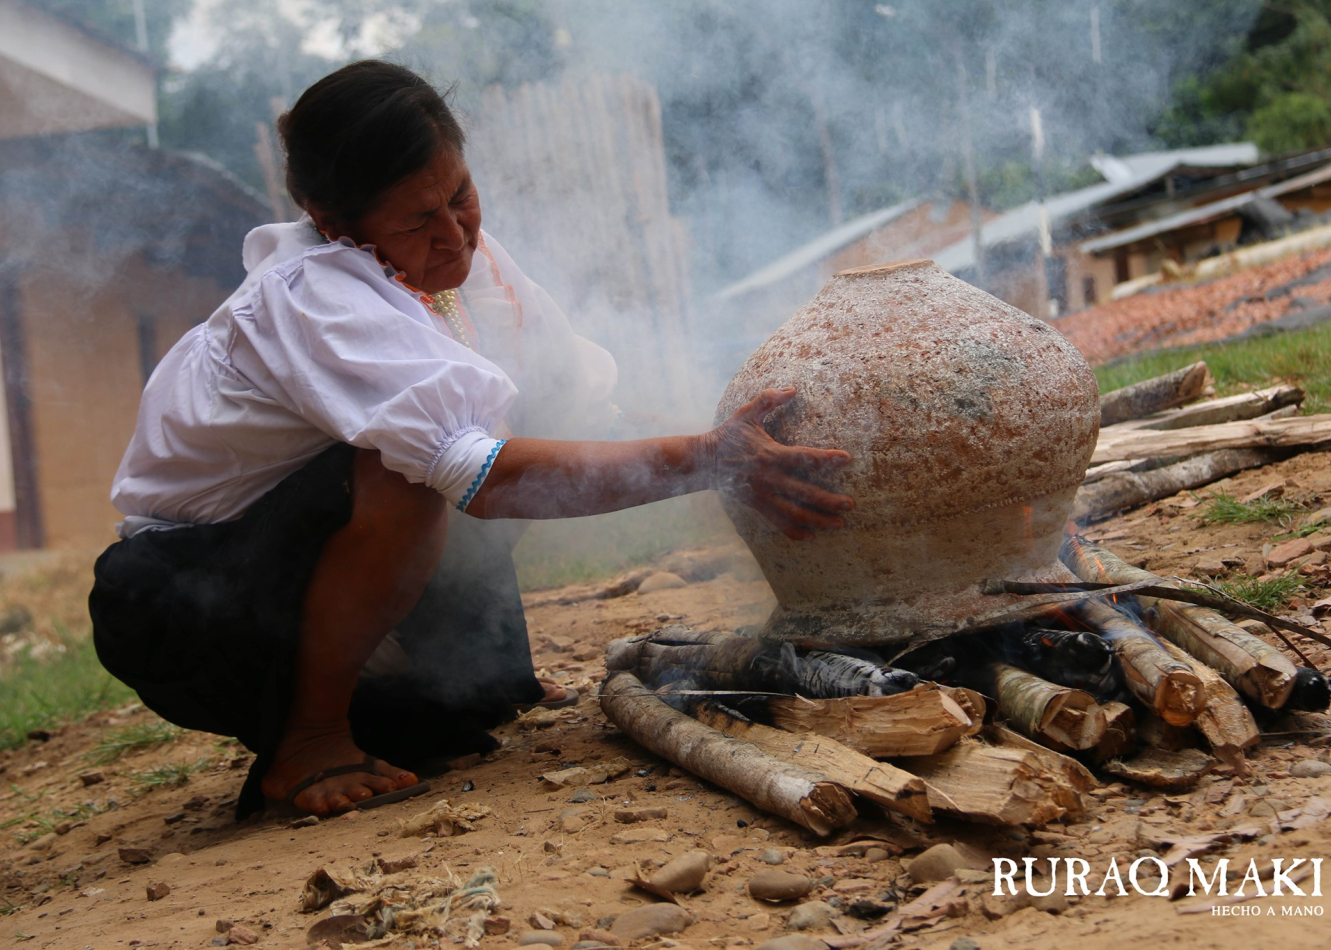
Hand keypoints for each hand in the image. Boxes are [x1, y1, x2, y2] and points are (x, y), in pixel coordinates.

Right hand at [704, 387, 853, 539]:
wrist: (702, 462)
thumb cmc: (727, 435)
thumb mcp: (747, 413)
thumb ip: (769, 399)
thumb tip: (793, 388)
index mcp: (770, 454)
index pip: (804, 457)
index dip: (826, 459)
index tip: (846, 459)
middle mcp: (769, 478)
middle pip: (805, 492)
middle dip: (829, 500)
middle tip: (850, 505)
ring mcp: (763, 495)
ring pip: (794, 513)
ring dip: (818, 520)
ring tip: (838, 524)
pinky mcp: (756, 506)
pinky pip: (777, 522)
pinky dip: (794, 531)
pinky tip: (811, 535)